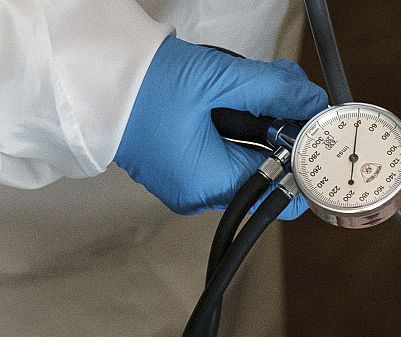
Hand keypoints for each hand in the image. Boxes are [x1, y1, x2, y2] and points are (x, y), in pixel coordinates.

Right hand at [115, 36, 327, 218]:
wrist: (83, 76)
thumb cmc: (140, 84)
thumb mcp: (216, 80)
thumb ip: (273, 90)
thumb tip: (314, 101)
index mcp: (210, 186)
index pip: (284, 189)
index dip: (306, 160)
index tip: (316, 127)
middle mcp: (200, 194)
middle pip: (268, 172)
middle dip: (285, 131)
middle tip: (290, 92)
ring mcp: (187, 182)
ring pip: (247, 158)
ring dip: (262, 122)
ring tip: (261, 86)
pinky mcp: (178, 164)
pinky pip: (222, 152)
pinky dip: (237, 125)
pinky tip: (235, 96)